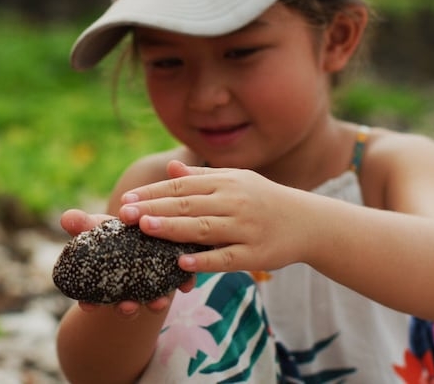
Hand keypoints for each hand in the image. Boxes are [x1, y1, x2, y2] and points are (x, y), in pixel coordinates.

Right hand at [59, 208, 194, 316]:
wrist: (143, 223)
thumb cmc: (111, 230)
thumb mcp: (96, 225)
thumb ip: (82, 224)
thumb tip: (66, 218)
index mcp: (104, 282)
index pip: (91, 299)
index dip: (88, 304)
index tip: (87, 305)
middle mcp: (127, 290)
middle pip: (124, 306)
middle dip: (125, 309)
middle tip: (126, 306)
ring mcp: (150, 286)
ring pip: (152, 300)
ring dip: (154, 303)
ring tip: (158, 302)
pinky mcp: (172, 275)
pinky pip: (178, 284)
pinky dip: (182, 284)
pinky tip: (186, 284)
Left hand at [117, 160, 310, 273]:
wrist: (309, 222)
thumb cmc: (264, 200)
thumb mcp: (236, 181)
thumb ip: (201, 178)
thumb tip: (169, 169)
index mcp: (226, 183)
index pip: (181, 187)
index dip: (152, 193)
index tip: (126, 199)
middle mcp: (234, 203)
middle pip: (187, 206)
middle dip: (153, 209)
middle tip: (124, 214)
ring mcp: (245, 229)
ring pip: (203, 229)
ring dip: (172, 229)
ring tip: (145, 229)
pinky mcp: (255, 254)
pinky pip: (226, 258)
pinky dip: (204, 261)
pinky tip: (182, 263)